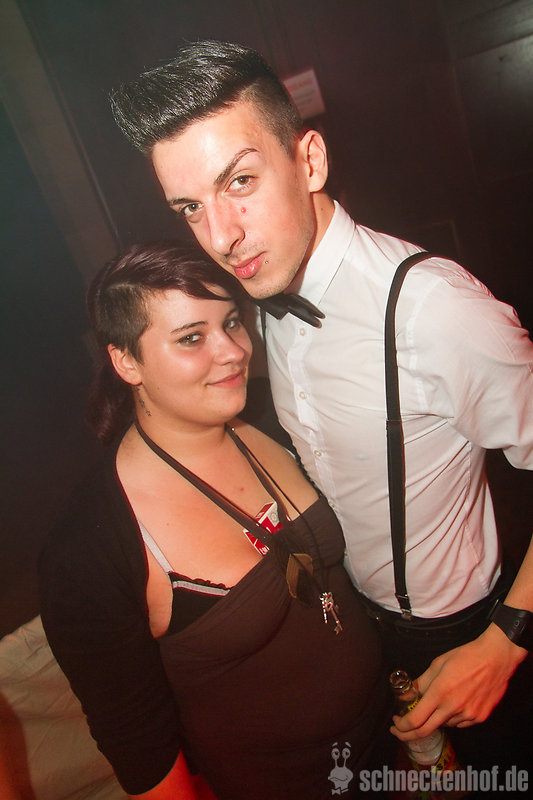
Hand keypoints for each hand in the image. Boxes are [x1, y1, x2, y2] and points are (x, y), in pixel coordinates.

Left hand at [390, 623, 526, 741]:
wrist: (495, 658)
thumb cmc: (465, 657)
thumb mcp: (437, 664)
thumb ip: (421, 682)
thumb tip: (408, 693)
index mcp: (440, 692)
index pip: (415, 720)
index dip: (402, 726)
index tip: (396, 723)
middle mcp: (453, 707)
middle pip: (425, 731)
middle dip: (408, 734)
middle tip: (400, 730)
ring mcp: (468, 715)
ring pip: (443, 725)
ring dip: (434, 719)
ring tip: (438, 702)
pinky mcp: (479, 717)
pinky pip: (459, 724)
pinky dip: (451, 718)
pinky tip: (454, 703)